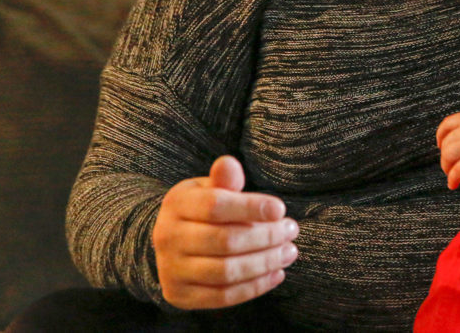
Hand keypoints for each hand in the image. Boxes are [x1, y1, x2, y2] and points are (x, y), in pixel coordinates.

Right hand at [152, 155, 298, 308]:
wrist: (171, 241)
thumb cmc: (202, 209)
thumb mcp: (209, 187)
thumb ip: (224, 180)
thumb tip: (229, 164)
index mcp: (177, 204)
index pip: (216, 206)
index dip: (251, 207)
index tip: (281, 209)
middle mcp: (167, 237)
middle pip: (225, 241)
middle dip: (266, 237)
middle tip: (291, 231)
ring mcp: (171, 269)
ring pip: (226, 271)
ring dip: (265, 263)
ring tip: (289, 252)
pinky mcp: (179, 295)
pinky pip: (223, 296)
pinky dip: (254, 287)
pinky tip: (276, 274)